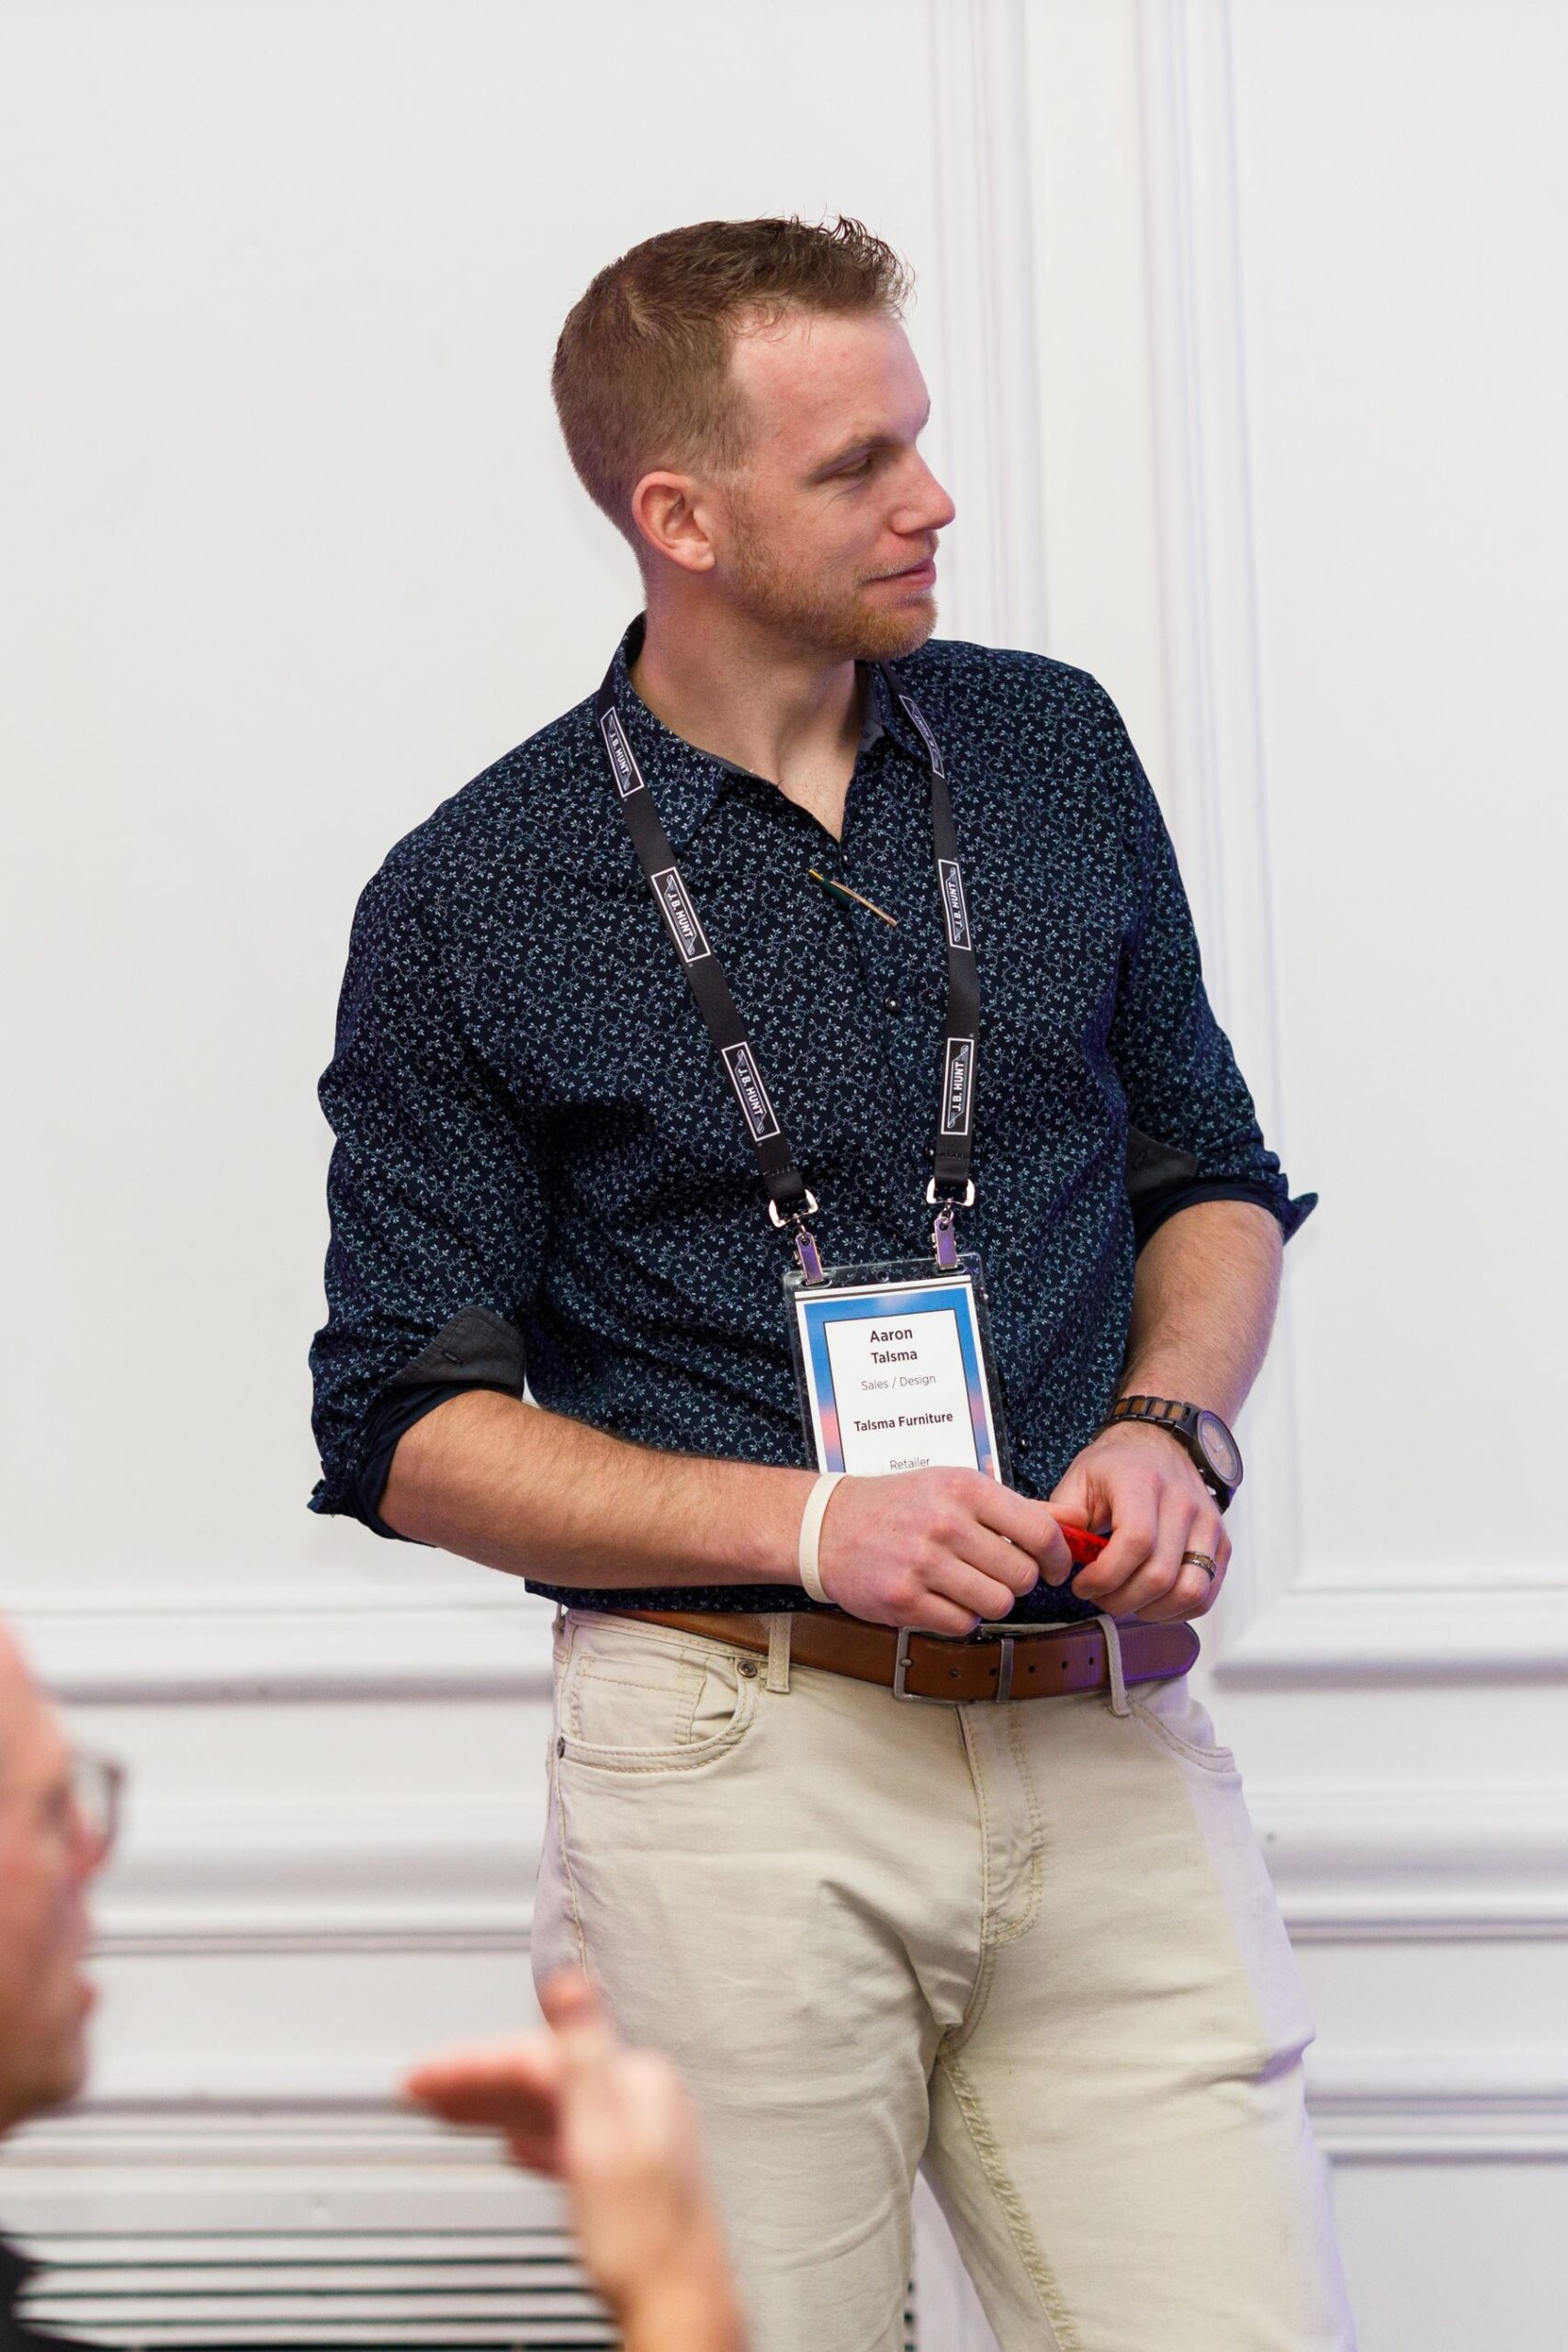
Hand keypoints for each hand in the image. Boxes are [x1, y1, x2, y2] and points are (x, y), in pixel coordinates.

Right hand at [405, 1971, 743, 2349]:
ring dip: (495, 2106)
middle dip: (475, 2082)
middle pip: (540, 2076)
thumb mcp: (600, 2139)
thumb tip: (570, 1981)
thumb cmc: (642, 2236)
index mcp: (632, 2081)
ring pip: (549, 2106)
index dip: (472, 2064)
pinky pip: (564, 2137)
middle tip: (418, 2091)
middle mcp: (637, 2099)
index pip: (533, 2055)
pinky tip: (514, 2146)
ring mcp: (633, 2136)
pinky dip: (532, 2136)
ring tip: (448, 2112)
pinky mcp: (625, 2173)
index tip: (422, 2077)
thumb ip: (582, 2055)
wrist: (675, 2303)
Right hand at [815, 1467, 1073, 1633]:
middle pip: (1021, 1575)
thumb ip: (1014, 1506)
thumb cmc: (896, 1504)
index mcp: (964, 1489)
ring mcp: (923, 1564)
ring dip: (989, 1600)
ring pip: (998, 1604)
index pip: (1040, 1531)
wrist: (828, 1525)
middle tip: (998, 1573)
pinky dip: (959, 1616)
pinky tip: (943, 1597)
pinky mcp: (905, 1600)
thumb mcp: (954, 1485)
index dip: (1058, 1557)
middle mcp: (945, 1523)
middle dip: (1017, 1581)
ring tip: (967, 1584)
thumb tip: (1070, 1521)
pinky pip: (963, 1623)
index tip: (1054, 1566)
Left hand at [1047, 1422, 1228, 1621]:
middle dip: (1121, 1600)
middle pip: (1160, 1575)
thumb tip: (1054, 1555)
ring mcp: (1207, 1525)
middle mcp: (1182, 1503)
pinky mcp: (1221, 1544)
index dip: (1105, 1576)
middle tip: (1099, 1596)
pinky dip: (1178, 1610)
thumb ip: (1063, 1518)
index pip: (1135, 1542)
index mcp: (1143, 1483)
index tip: (1082, 1584)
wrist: (1159, 1444)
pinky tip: (1152, 1602)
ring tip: (1127, 1600)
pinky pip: (1207, 1593)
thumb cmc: (1118, 1466)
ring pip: (1190, 1590)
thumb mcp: (1078, 1479)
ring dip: (1152, 1610)